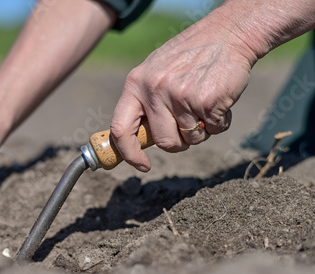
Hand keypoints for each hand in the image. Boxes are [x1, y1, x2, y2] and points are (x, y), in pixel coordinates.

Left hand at [110, 15, 256, 171]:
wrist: (228, 33)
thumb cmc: (189, 57)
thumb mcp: (155, 72)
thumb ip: (145, 102)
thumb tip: (136, 139)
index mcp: (136, 83)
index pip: (120, 128)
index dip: (129, 153)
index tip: (142, 165)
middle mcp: (154, 89)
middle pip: (163, 142)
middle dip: (180, 142)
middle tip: (190, 125)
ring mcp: (180, 95)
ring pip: (191, 139)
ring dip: (202, 130)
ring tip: (205, 104)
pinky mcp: (206, 100)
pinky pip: (214, 130)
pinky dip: (221, 122)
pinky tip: (220, 100)